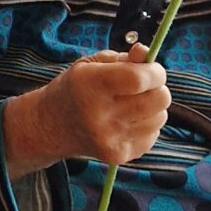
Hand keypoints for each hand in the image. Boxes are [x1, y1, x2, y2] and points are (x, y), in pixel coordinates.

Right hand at [5, 47, 169, 174]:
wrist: (50, 126)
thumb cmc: (76, 88)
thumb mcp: (91, 64)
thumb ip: (122, 58)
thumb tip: (146, 53)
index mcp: (90, 85)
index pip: (138, 79)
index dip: (154, 72)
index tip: (152, 69)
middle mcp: (99, 115)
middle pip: (158, 100)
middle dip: (158, 88)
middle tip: (144, 86)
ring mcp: (110, 139)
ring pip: (159, 118)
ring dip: (153, 108)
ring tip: (132, 104)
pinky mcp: (118, 156)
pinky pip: (152, 135)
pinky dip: (146, 125)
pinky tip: (127, 121)